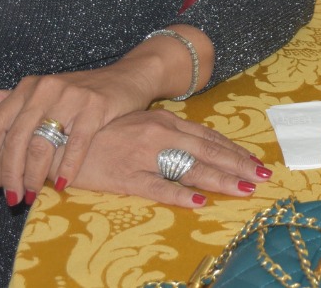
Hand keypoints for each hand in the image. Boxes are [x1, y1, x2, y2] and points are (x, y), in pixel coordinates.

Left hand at [0, 59, 161, 204]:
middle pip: (17, 139)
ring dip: (34, 176)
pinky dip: (68, 168)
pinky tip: (61, 185)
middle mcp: (46, 88)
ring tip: (31, 196)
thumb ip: (5, 98)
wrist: (127, 77)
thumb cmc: (80, 90)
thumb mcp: (41, 91)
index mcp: (28, 86)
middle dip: (10, 174)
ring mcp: (71, 96)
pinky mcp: (96, 106)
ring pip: (43, 144)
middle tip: (11, 198)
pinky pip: (77, 144)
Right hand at [72, 109, 269, 206]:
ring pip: (190, 168)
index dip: (233, 149)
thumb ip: (166, 132)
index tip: (255, 161)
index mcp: (164, 119)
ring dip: (221, 179)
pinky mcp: (124, 176)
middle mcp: (159, 133)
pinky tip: (199, 201)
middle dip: (238, 164)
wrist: (56, 135)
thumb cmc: (99, 130)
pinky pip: (157, 186)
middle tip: (264, 176)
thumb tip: (196, 145)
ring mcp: (143, 155)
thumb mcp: (138, 123)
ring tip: (245, 189)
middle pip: (207, 151)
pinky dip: (180, 194)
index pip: (207, 136)